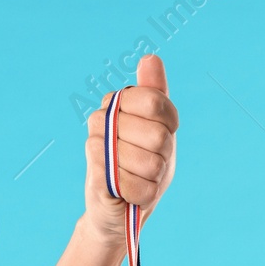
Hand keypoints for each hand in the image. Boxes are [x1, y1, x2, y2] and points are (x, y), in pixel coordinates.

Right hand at [81, 54, 177, 245]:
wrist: (123, 207)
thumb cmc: (144, 165)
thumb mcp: (159, 127)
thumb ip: (155, 93)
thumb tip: (150, 58)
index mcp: (118, 102)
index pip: (156, 103)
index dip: (169, 126)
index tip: (163, 136)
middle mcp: (101, 119)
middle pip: (158, 135)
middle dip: (163, 157)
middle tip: (149, 164)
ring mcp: (95, 147)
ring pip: (150, 163)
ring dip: (153, 179)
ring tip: (140, 179)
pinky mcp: (95, 178)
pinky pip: (136, 185)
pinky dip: (142, 195)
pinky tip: (132, 194)